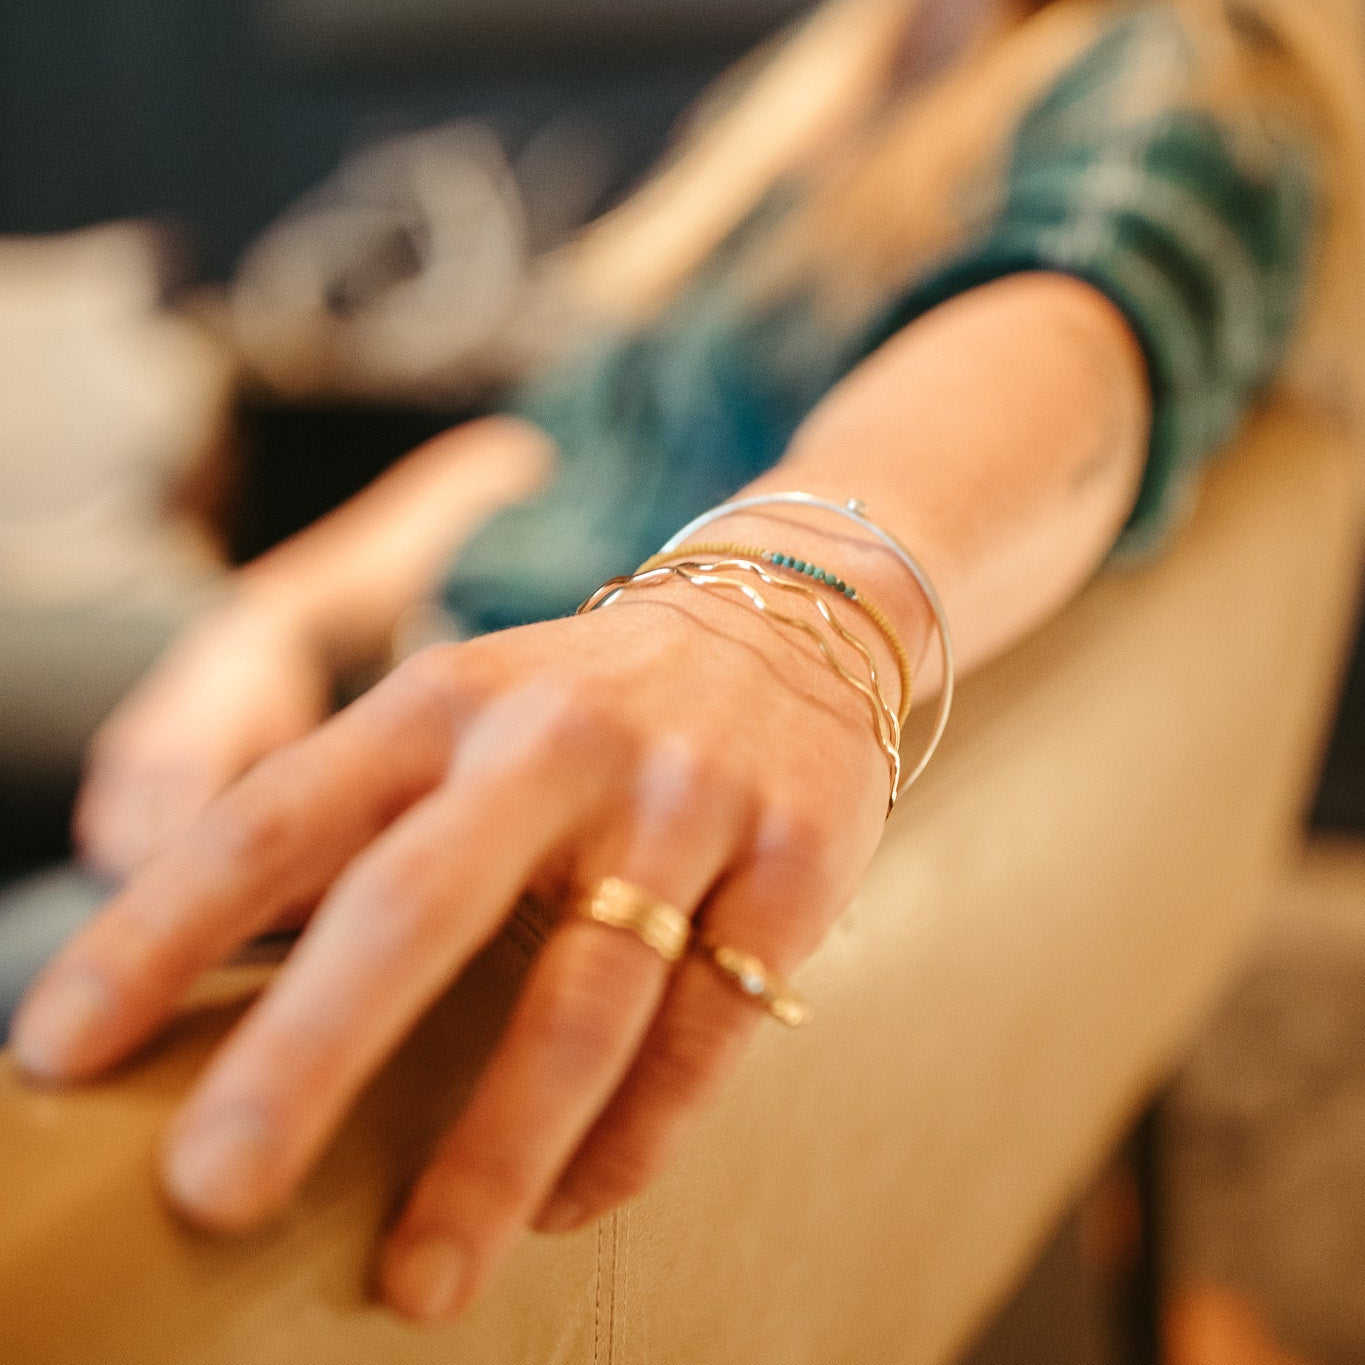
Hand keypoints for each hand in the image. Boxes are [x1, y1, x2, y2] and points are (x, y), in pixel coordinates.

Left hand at [15, 581, 900, 1321]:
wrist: (791, 622)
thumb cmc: (589, 702)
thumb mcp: (465, 709)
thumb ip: (360, 819)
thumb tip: (216, 975)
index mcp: (445, 700)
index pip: (278, 815)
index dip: (159, 931)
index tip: (59, 1053)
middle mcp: (555, 743)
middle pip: (416, 906)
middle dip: (309, 1055)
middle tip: (215, 1193)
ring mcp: (683, 801)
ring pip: (582, 999)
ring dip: (495, 1154)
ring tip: (422, 1279)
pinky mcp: (793, 860)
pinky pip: (706, 1027)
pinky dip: (634, 1136)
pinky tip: (572, 1200)